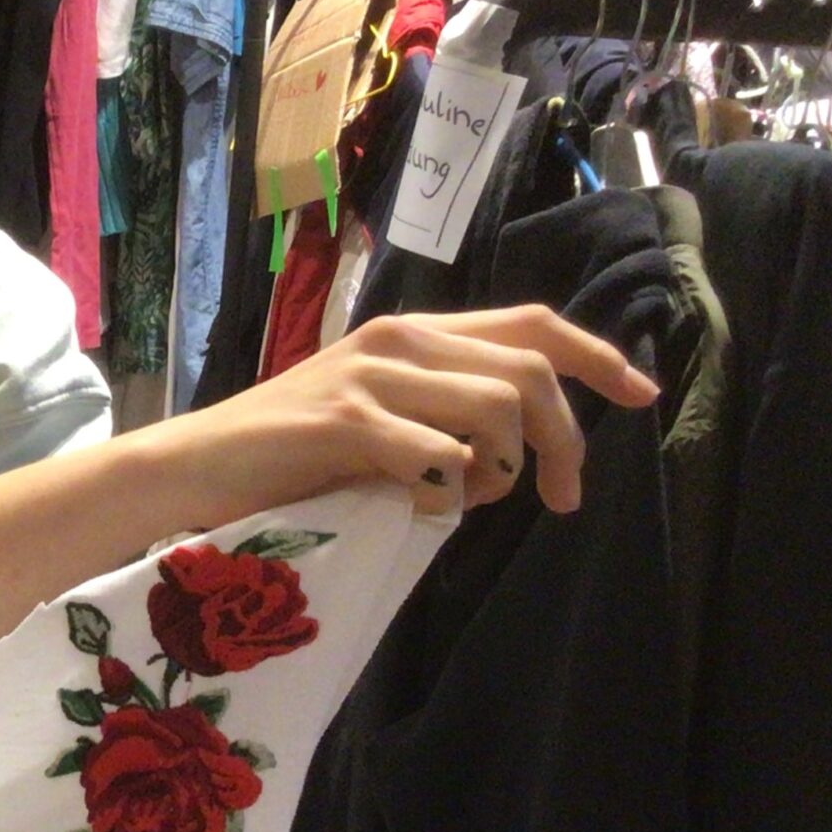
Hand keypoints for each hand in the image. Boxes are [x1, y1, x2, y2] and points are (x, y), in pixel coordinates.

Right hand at [187, 304, 660, 518]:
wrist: (190, 468)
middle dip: (566, 438)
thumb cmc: (280, 458)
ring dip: (506, 467)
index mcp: (411, 334)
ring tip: (473, 502)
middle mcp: (398, 339)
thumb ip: (435, 418)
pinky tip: (425, 507)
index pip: (531, 324)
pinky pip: (438, 453)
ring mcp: (370, 376)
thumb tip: (502, 458)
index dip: (597, 357)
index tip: (641, 396)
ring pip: (497, 408)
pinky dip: (450, 489)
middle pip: (529, 368)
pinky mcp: (342, 421)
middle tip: (557, 498)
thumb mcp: (372, 422)